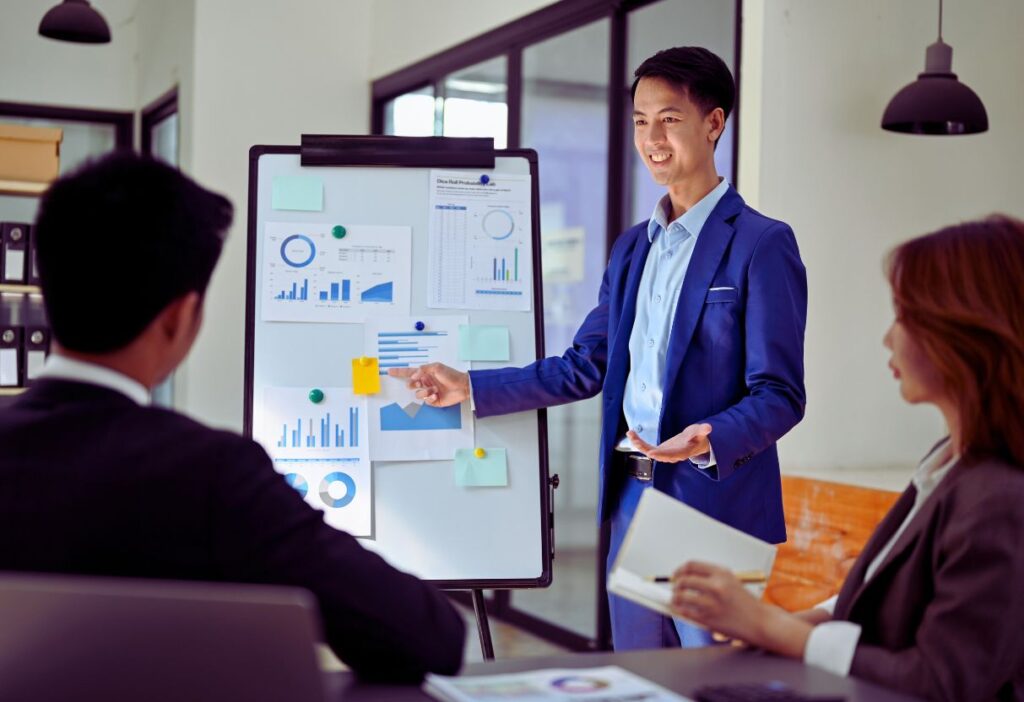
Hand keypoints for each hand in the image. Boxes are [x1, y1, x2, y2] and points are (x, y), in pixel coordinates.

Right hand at [387, 363, 468, 406]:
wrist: (463, 386)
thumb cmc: (451, 375)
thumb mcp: (437, 367)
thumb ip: (423, 369)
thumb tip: (413, 375)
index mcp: (425, 373)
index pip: (409, 372)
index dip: (399, 372)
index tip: (389, 371)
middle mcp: (425, 382)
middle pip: (411, 384)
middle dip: (412, 384)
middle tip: (418, 383)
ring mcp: (429, 392)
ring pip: (418, 394)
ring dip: (424, 392)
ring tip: (434, 390)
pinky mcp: (434, 401)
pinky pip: (426, 401)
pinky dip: (430, 398)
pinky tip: (437, 395)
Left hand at [627, 423, 710, 462]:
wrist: (694, 443)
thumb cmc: (697, 437)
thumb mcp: (700, 432)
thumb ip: (702, 431)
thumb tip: (708, 427)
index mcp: (682, 452)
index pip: (671, 455)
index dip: (661, 454)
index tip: (651, 453)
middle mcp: (671, 456)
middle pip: (658, 454)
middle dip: (646, 449)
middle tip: (636, 442)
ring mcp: (664, 454)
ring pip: (649, 451)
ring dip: (639, 444)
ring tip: (631, 435)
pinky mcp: (659, 450)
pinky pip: (647, 448)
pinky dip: (639, 441)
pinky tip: (631, 433)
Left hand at [670, 561, 810, 658]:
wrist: (760, 622)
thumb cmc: (746, 603)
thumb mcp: (731, 581)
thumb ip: (711, 577)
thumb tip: (687, 576)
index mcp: (721, 573)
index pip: (691, 565)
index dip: (680, 570)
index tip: (676, 575)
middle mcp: (716, 586)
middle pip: (684, 580)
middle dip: (676, 584)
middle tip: (675, 588)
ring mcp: (712, 603)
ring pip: (681, 596)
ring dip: (675, 598)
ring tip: (676, 599)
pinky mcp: (710, 619)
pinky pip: (686, 612)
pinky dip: (680, 610)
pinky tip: (681, 610)